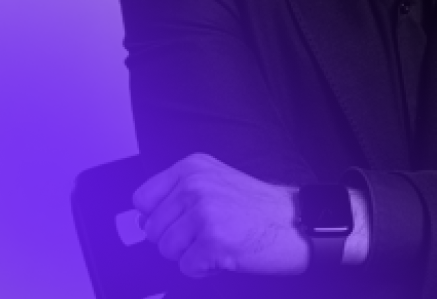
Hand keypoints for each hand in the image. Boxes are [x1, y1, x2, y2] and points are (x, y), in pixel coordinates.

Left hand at [132, 153, 308, 277]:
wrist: (294, 222)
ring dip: (190, 254)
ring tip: (219, 241)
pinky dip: (204, 269)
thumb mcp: (215, 182)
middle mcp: (195, 184)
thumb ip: (178, 194)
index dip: (158, 217)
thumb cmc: (257, 207)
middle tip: (209, 232)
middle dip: (176, 239)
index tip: (182, 220)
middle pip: (152, 230)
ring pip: (166, 251)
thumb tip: (143, 221)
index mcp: (192, 167)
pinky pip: (186, 268)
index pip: (142, 198)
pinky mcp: (212, 239)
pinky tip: (226, 253)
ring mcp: (203, 211)